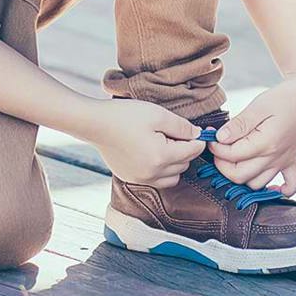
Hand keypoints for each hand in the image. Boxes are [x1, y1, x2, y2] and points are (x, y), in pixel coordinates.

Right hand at [89, 99, 204, 187]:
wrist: (95, 124)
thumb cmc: (126, 116)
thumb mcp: (158, 115)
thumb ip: (182, 127)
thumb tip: (198, 135)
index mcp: (161, 156)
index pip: (192, 152)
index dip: (199, 140)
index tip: (200, 131)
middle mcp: (153, 173)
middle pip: (184, 165)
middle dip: (185, 150)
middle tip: (176, 133)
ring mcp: (141, 179)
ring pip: (173, 177)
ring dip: (175, 163)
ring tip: (165, 144)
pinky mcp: (132, 179)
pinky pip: (156, 180)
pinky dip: (161, 170)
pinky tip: (153, 153)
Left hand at [207, 76, 295, 195]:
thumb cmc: (283, 98)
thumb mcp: (258, 106)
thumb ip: (238, 125)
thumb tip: (220, 138)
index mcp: (266, 143)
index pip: (232, 155)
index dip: (216, 147)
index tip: (211, 136)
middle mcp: (276, 158)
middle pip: (240, 176)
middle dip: (222, 165)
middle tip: (218, 149)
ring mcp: (285, 161)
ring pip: (257, 184)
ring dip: (242, 177)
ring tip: (233, 160)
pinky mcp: (293, 161)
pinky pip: (291, 186)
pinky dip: (279, 191)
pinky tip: (269, 186)